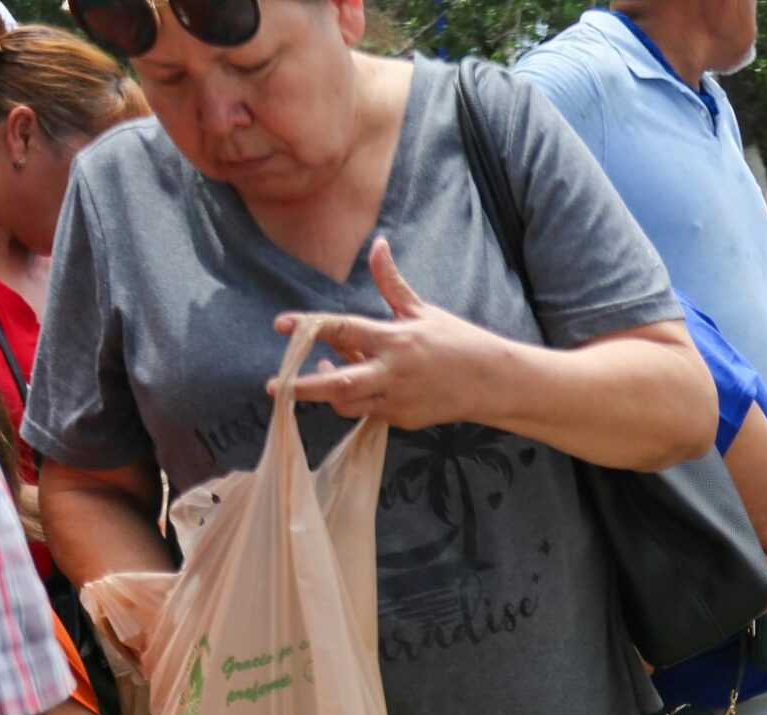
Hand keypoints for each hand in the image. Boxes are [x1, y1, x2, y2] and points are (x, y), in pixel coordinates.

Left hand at [273, 239, 501, 430]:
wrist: (492, 383)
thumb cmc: (457, 342)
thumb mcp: (422, 310)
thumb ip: (390, 282)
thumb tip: (377, 243)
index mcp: (394, 339)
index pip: (343, 330)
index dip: (310, 327)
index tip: (280, 325)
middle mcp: (393, 372)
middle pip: (339, 383)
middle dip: (304, 386)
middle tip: (274, 386)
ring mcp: (398, 400)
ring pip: (349, 404)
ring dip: (328, 393)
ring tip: (321, 373)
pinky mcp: (404, 420)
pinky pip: (369, 412)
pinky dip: (357, 400)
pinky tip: (359, 384)